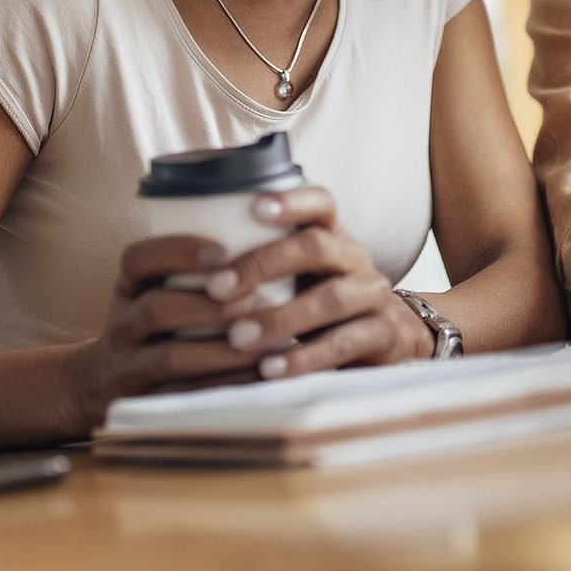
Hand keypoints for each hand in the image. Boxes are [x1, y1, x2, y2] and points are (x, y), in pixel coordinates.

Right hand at [73, 233, 277, 425]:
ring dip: (224, 350)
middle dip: (211, 307)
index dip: (179, 251)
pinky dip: (225, 385)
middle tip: (260, 301)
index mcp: (127, 286)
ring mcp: (127, 366)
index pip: (138, 259)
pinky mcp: (144, 402)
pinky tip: (260, 375)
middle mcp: (121, 324)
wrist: (97, 383)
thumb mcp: (152, 287)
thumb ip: (190, 265)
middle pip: (157, 310)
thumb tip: (267, 228)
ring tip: (269, 342)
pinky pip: (185, 396)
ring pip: (171, 357)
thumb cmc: (150, 324)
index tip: (224, 251)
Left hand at [202, 186, 432, 379]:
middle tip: (217, 288)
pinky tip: (270, 369)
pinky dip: (303, 358)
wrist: (390, 340)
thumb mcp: (301, 276)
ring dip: (281, 317)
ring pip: (331, 299)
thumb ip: (260, 265)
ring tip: (238, 337)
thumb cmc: (321, 303)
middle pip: (316, 246)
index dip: (290, 202)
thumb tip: (180, 266)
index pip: (319, 203)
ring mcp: (372, 296)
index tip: (254, 208)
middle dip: (264, 265)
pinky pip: (343, 344)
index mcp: (332, 236)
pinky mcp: (381, 336)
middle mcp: (355, 259)